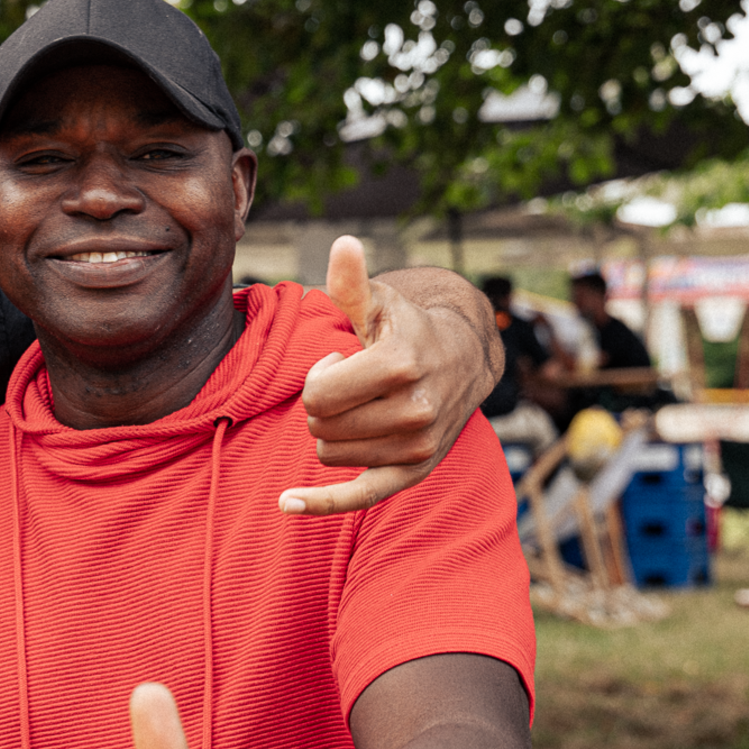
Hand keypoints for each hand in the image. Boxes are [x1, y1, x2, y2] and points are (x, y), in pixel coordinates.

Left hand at [278, 237, 490, 515]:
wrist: (462, 359)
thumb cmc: (405, 327)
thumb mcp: (379, 304)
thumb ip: (353, 284)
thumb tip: (343, 245)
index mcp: (400, 366)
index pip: (317, 395)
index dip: (318, 377)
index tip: (339, 362)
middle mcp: (415, 410)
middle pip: (319, 425)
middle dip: (322, 403)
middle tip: (351, 382)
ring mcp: (417, 446)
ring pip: (329, 453)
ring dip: (332, 430)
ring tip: (362, 404)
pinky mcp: (414, 472)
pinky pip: (358, 497)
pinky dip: (320, 502)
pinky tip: (287, 502)